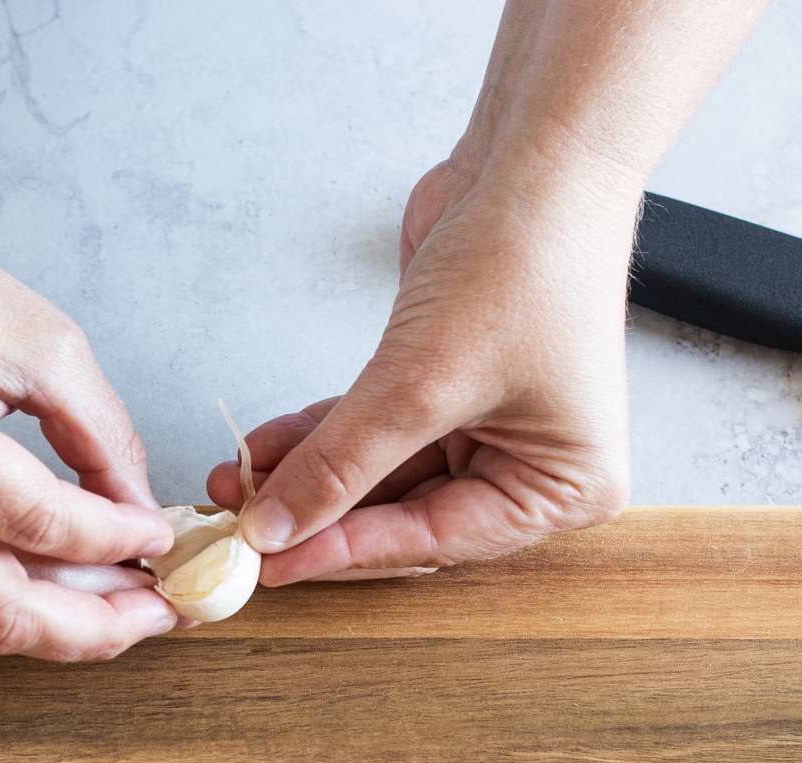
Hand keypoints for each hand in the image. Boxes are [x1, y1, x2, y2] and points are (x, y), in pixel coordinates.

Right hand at [0, 200, 176, 659]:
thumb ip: (100, 434)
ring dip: (61, 618)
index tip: (168, 536)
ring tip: (132, 598)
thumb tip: (143, 514)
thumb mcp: (37, 338)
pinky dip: (17, 586)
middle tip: (163, 611)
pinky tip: (71, 572)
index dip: (115, 542)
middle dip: (95, 627)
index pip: (37, 526)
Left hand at [208, 157, 638, 584]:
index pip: (434, 543)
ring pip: (380, 474)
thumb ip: (341, 465)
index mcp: (564, 489)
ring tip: (236, 482)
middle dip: (318, 514)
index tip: (270, 562)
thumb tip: (274, 528)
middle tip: (242, 527)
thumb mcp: (419, 384)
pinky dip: (322, 437)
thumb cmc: (523, 264)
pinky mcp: (446, 389)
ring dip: (308, 476)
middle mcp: (532, 467)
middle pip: (403, 515)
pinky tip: (263, 448)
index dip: (344, 551)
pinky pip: (373, 431)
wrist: (533, 161)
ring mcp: (489, 427)